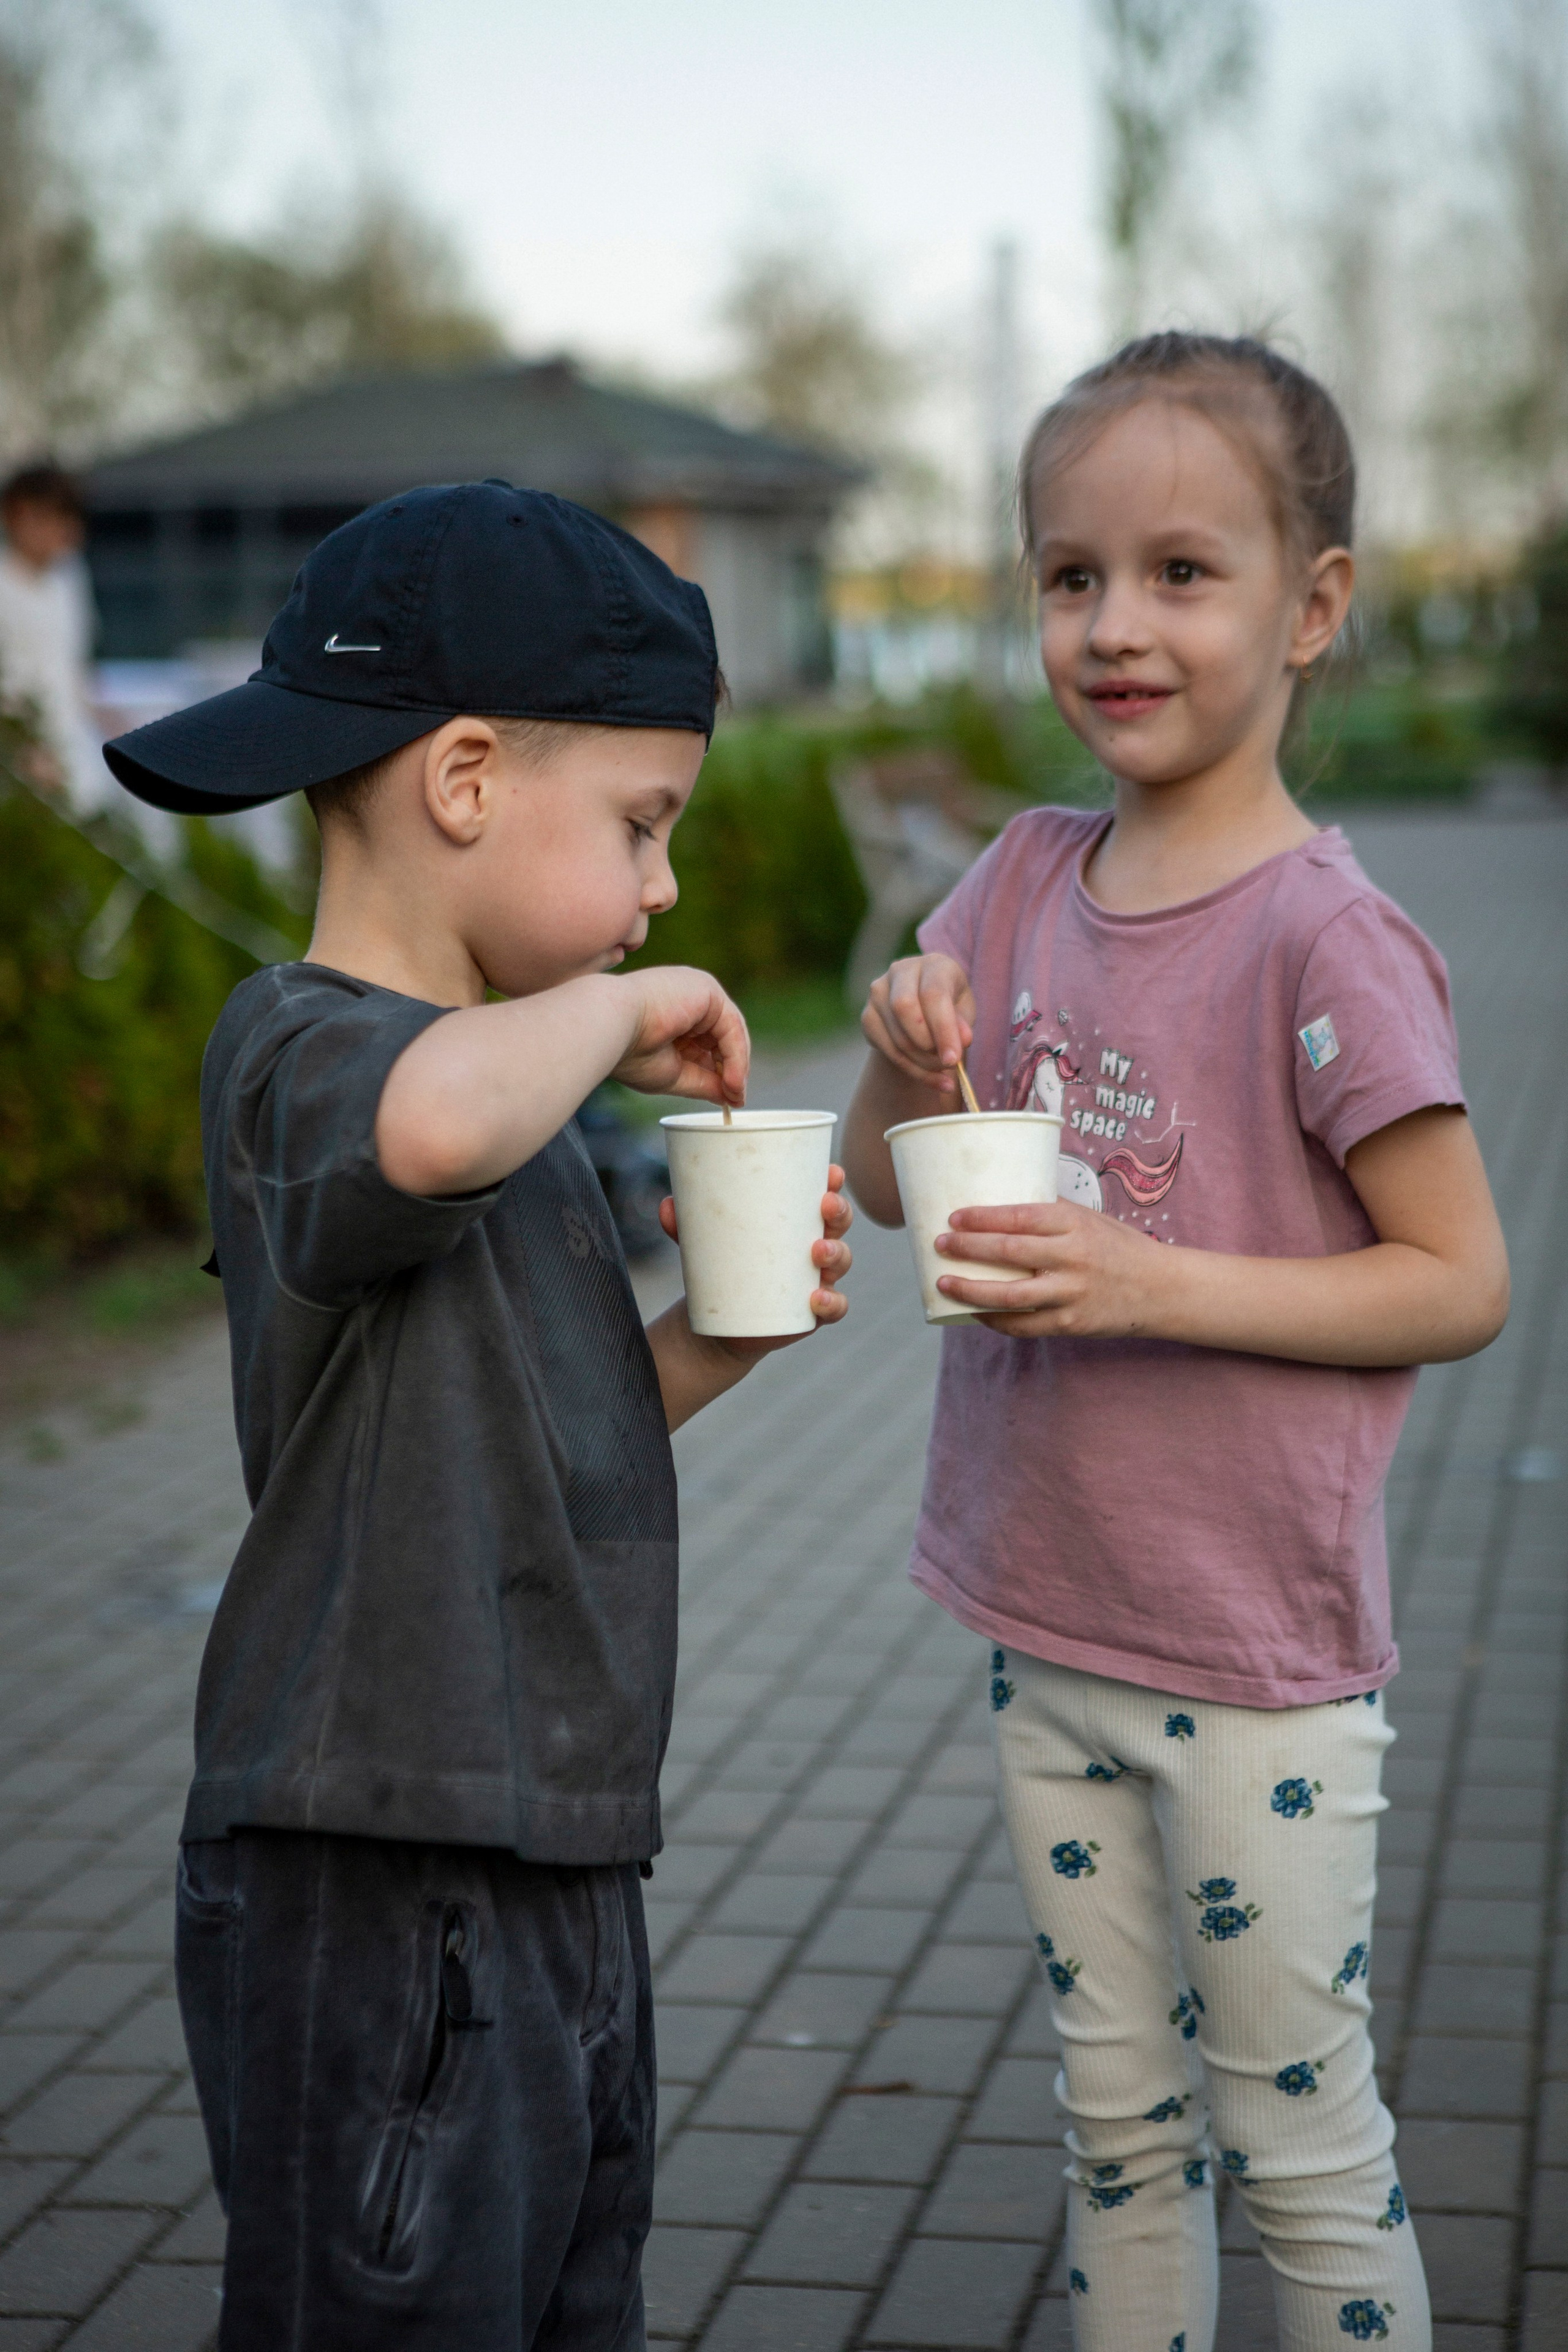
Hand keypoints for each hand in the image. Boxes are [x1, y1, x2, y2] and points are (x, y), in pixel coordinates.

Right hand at [614, 966, 749, 1108]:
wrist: (609, 1027)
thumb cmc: (630, 1051)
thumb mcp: (674, 1074)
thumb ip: (704, 1082)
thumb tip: (732, 1097)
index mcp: (675, 1013)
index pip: (709, 1044)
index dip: (722, 1072)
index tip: (730, 1099)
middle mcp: (690, 998)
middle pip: (723, 1037)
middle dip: (732, 1069)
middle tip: (735, 1098)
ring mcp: (700, 990)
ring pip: (731, 1032)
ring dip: (737, 1066)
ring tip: (734, 1092)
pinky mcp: (708, 990)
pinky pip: (732, 1026)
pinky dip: (736, 1056)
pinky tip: (733, 1079)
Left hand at [658, 1166, 853, 1355]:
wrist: (724, 1324)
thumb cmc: (723, 1267)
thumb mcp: (703, 1244)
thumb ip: (685, 1225)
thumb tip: (667, 1205)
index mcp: (796, 1221)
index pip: (823, 1195)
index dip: (833, 1182)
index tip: (831, 1171)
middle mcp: (814, 1247)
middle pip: (839, 1224)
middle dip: (839, 1210)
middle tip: (825, 1204)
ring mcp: (817, 1280)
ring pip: (841, 1261)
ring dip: (836, 1253)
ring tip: (817, 1251)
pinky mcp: (813, 1313)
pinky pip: (835, 1308)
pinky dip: (832, 1303)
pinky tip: (817, 1299)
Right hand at [862, 953, 975, 1101]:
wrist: (925, 1010)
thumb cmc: (951, 1007)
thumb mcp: (965, 1012)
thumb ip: (963, 1023)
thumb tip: (962, 1040)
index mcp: (933, 964)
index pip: (933, 993)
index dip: (943, 1029)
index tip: (953, 1059)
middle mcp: (901, 971)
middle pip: (904, 1008)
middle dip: (927, 1044)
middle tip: (947, 1063)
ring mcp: (878, 993)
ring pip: (896, 1035)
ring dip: (922, 1062)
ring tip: (942, 1070)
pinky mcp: (867, 1016)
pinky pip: (888, 1050)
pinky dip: (912, 1070)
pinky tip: (930, 1077)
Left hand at [934, 1199, 1175, 1337]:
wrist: (1162, 1289)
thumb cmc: (1120, 1248)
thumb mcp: (1091, 1219)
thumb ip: (1051, 1214)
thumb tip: (1003, 1204)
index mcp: (1074, 1224)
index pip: (1019, 1217)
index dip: (982, 1218)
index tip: (954, 1218)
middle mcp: (1072, 1257)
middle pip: (1008, 1252)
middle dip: (967, 1248)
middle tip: (939, 1244)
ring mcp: (1071, 1293)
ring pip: (1010, 1295)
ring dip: (971, 1290)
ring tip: (944, 1283)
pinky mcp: (1071, 1323)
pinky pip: (1024, 1326)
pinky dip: (996, 1320)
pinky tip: (976, 1313)